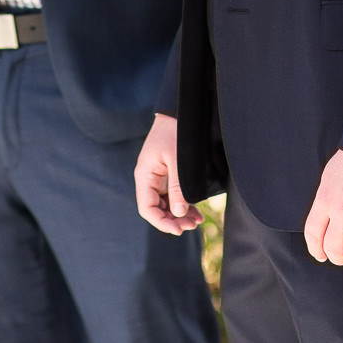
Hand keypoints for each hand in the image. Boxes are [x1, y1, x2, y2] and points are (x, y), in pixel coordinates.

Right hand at [134, 114, 202, 234]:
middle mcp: (149, 179)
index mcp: (144, 175)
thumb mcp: (178, 160)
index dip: (161, 222)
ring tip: (197, 222)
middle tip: (192, 226)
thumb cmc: (176, 132)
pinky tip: (196, 214)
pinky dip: (183, 206)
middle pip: (157, 209)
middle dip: (173, 220)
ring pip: (166, 205)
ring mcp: (158, 178)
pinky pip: (173, 196)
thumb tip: (178, 213)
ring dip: (180, 215)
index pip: (147, 208)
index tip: (178, 230)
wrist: (179, 112)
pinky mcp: (168, 176)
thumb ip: (177, 187)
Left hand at [304, 150, 342, 264]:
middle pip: (332, 248)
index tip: (321, 256)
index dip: (315, 250)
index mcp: (325, 200)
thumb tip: (324, 221)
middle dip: (337, 258)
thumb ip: (326, 200)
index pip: (313, 234)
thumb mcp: (329, 177)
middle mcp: (342, 211)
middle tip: (342, 259)